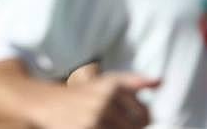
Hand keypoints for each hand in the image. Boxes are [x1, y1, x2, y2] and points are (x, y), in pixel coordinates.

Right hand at [29, 73, 157, 128]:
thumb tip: (161, 81)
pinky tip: (92, 126)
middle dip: (128, 128)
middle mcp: (106, 100)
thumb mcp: (106, 82)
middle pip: (136, 128)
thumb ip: (134, 81)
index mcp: (114, 86)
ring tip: (100, 122)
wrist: (45, 103)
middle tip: (110, 121)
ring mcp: (96, 118)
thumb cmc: (81, 93)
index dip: (140, 121)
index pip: (146, 116)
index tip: (125, 118)